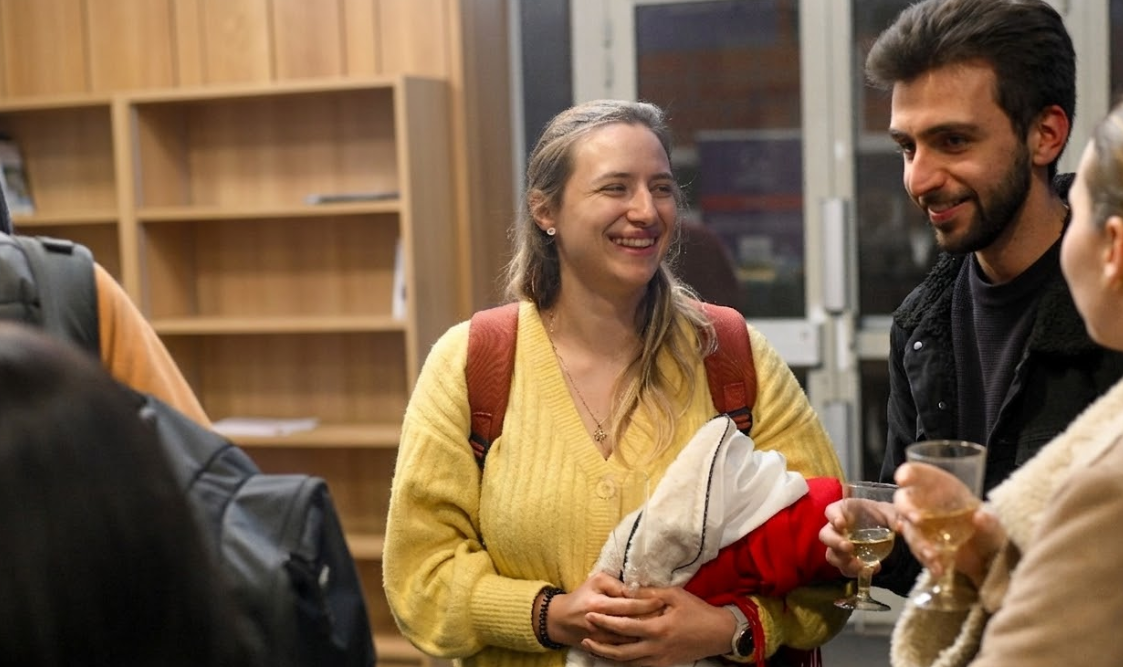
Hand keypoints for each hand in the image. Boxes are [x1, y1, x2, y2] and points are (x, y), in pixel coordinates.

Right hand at [545, 571, 664, 647]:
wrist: (561, 620)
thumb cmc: (581, 596)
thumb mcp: (596, 581)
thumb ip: (616, 583)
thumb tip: (635, 588)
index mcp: (599, 604)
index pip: (628, 605)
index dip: (646, 603)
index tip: (661, 600)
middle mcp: (600, 624)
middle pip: (632, 624)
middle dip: (651, 620)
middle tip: (667, 614)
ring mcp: (601, 640)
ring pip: (629, 640)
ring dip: (646, 635)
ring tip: (662, 627)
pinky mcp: (602, 650)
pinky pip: (623, 650)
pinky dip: (637, 646)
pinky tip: (648, 639)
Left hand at [580, 586, 733, 666]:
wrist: (719, 633)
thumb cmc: (697, 611)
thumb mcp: (675, 595)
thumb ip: (649, 594)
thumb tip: (627, 590)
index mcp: (658, 628)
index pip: (625, 626)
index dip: (605, 621)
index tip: (590, 614)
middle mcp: (656, 648)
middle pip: (621, 651)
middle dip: (600, 644)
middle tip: (585, 635)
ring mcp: (660, 659)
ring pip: (627, 663)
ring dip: (608, 656)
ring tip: (593, 647)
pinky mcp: (664, 665)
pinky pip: (638, 666)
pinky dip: (623, 662)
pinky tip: (613, 656)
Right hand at [820, 496, 898, 577]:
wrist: (888, 532)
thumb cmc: (883, 517)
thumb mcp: (891, 513)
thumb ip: (896, 518)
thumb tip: (901, 527)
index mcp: (845, 511)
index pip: (831, 511)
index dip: (833, 517)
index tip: (841, 524)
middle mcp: (838, 529)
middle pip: (825, 535)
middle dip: (835, 542)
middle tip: (849, 548)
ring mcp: (840, 546)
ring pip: (831, 554)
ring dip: (842, 561)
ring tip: (859, 565)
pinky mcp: (847, 560)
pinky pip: (844, 568)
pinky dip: (855, 571)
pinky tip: (871, 569)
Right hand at [893, 463, 1005, 586]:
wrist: (989, 557)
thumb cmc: (989, 530)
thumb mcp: (995, 525)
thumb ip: (990, 522)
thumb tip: (980, 517)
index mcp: (942, 489)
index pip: (919, 474)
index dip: (909, 474)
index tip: (903, 478)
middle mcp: (927, 504)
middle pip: (904, 500)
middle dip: (907, 508)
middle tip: (916, 519)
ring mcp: (922, 526)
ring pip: (910, 530)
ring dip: (918, 541)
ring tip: (934, 556)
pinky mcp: (923, 546)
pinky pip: (918, 552)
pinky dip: (926, 561)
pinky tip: (939, 568)